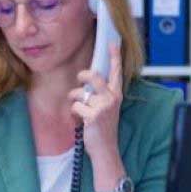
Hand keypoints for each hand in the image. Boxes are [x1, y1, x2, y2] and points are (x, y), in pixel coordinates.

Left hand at [69, 42, 122, 160]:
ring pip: (79, 93)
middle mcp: (112, 98)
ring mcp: (103, 107)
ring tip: (80, 110)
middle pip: (94, 76)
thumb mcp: (106, 108)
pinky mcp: (93, 115)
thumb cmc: (103, 127)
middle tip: (80, 79)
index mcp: (116, 95)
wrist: (106, 149)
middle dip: (83, 75)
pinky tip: (80, 120)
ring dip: (75, 100)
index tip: (112, 42)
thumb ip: (100, 94)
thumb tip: (87, 81)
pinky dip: (74, 113)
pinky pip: (75, 106)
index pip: (116, 72)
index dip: (114, 56)